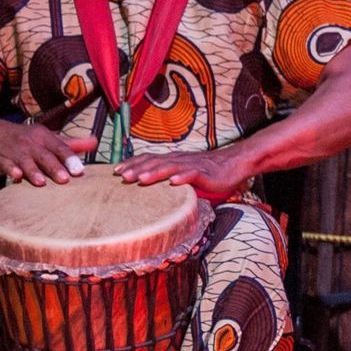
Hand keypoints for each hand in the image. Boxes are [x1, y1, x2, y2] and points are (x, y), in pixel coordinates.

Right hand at [0, 125, 98, 186]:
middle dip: (54, 167)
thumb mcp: (48, 138)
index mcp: (44, 137)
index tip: (80, 171)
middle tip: (65, 180)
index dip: (70, 159)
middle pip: (44, 156)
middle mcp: (30, 143)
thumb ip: (71, 143)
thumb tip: (95, 142)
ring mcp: (14, 151)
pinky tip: (16, 177)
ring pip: (25, 161)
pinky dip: (10, 170)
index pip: (60, 148)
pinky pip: (5, 164)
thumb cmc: (27, 139)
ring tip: (41, 182)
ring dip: (33, 171)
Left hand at [115, 145, 254, 196]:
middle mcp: (179, 160)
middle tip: (121, 176)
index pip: (149, 158)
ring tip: (141, 179)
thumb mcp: (185, 173)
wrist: (234, 163)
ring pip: (170, 167)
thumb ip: (171, 178)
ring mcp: (192, 166)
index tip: (116, 170)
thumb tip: (154, 191)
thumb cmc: (209, 171)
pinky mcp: (205, 173)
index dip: (133, 163)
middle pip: (155, 162)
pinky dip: (183, 177)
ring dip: (155, 172)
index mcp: (173, 159)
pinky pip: (193, 175)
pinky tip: (174, 182)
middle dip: (137, 168)